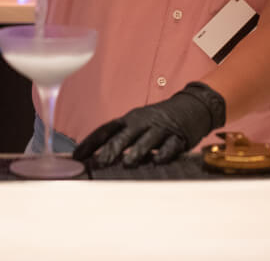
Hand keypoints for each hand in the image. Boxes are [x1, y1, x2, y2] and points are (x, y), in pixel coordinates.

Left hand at [73, 82, 225, 167]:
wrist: (192, 107)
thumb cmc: (160, 119)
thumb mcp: (138, 124)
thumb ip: (120, 139)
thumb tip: (96, 158)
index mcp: (130, 119)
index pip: (105, 129)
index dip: (90, 142)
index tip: (76, 156)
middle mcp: (142, 122)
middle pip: (124, 135)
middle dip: (111, 148)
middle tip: (100, 162)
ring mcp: (161, 128)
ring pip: (146, 140)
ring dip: (137, 151)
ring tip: (128, 163)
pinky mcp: (178, 136)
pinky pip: (170, 146)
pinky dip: (164, 154)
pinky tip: (158, 161)